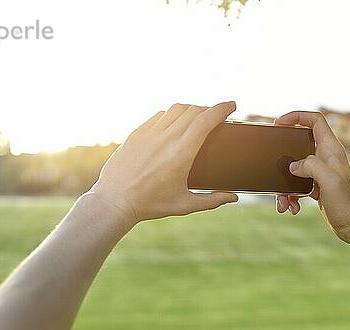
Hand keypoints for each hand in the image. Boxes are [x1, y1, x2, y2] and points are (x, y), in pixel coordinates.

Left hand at [89, 102, 238, 225]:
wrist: (115, 201)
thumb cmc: (151, 205)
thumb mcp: (185, 205)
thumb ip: (212, 201)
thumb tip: (234, 197)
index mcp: (181, 153)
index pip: (206, 120)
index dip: (221, 108)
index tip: (232, 105)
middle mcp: (166, 138)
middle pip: (193, 110)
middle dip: (209, 109)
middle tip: (217, 116)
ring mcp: (149, 133)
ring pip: (175, 109)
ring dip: (191, 109)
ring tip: (197, 117)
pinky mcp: (136, 134)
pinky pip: (158, 116)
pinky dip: (172, 115)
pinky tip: (175, 122)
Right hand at [274, 111, 349, 243]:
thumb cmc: (348, 204)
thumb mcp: (329, 181)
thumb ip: (311, 166)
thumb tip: (292, 166)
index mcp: (330, 150)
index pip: (315, 120)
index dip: (296, 116)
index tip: (279, 123)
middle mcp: (325, 157)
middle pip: (299, 142)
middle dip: (283, 153)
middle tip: (272, 159)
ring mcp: (320, 172)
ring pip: (294, 168)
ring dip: (284, 184)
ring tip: (283, 202)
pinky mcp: (316, 186)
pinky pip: (296, 185)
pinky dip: (290, 196)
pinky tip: (292, 208)